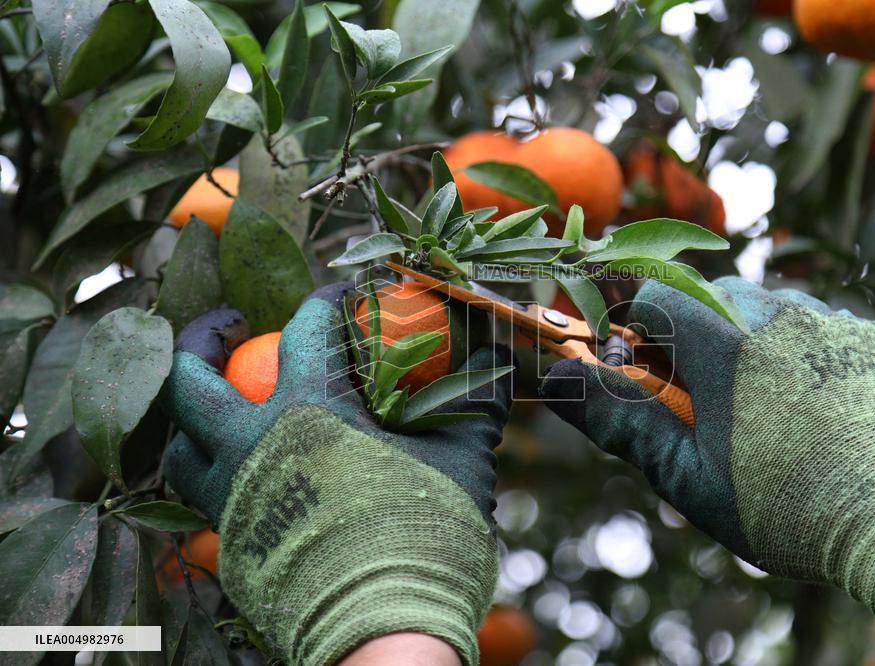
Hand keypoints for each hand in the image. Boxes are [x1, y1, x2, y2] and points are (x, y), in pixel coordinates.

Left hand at [160, 283, 512, 665]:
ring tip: (217, 406)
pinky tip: (239, 477)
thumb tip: (499, 359)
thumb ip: (474, 402)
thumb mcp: (461, 460)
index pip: (304, 333)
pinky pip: (199, 505)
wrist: (387, 628)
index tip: (338, 297)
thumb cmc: (426, 534)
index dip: (322, 304)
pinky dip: (209, 478)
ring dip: (192, 419)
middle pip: (191, 382)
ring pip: (180, 449)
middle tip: (224, 330)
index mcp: (309, 412)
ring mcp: (234, 503)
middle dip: (199, 343)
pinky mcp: (232, 551)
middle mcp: (253, 449)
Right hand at [541, 277, 874, 652]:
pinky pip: (819, 325)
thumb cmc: (785, 509)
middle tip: (698, 398)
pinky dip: (799, 351)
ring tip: (757, 406)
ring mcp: (833, 321)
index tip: (640, 372)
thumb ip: (619, 417)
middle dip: (689, 338)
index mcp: (724, 341)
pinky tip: (809, 404)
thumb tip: (555, 378)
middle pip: (708, 298)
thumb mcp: (687, 474)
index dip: (635, 330)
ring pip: (764, 307)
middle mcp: (779, 312)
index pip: (653, 295)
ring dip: (744, 340)